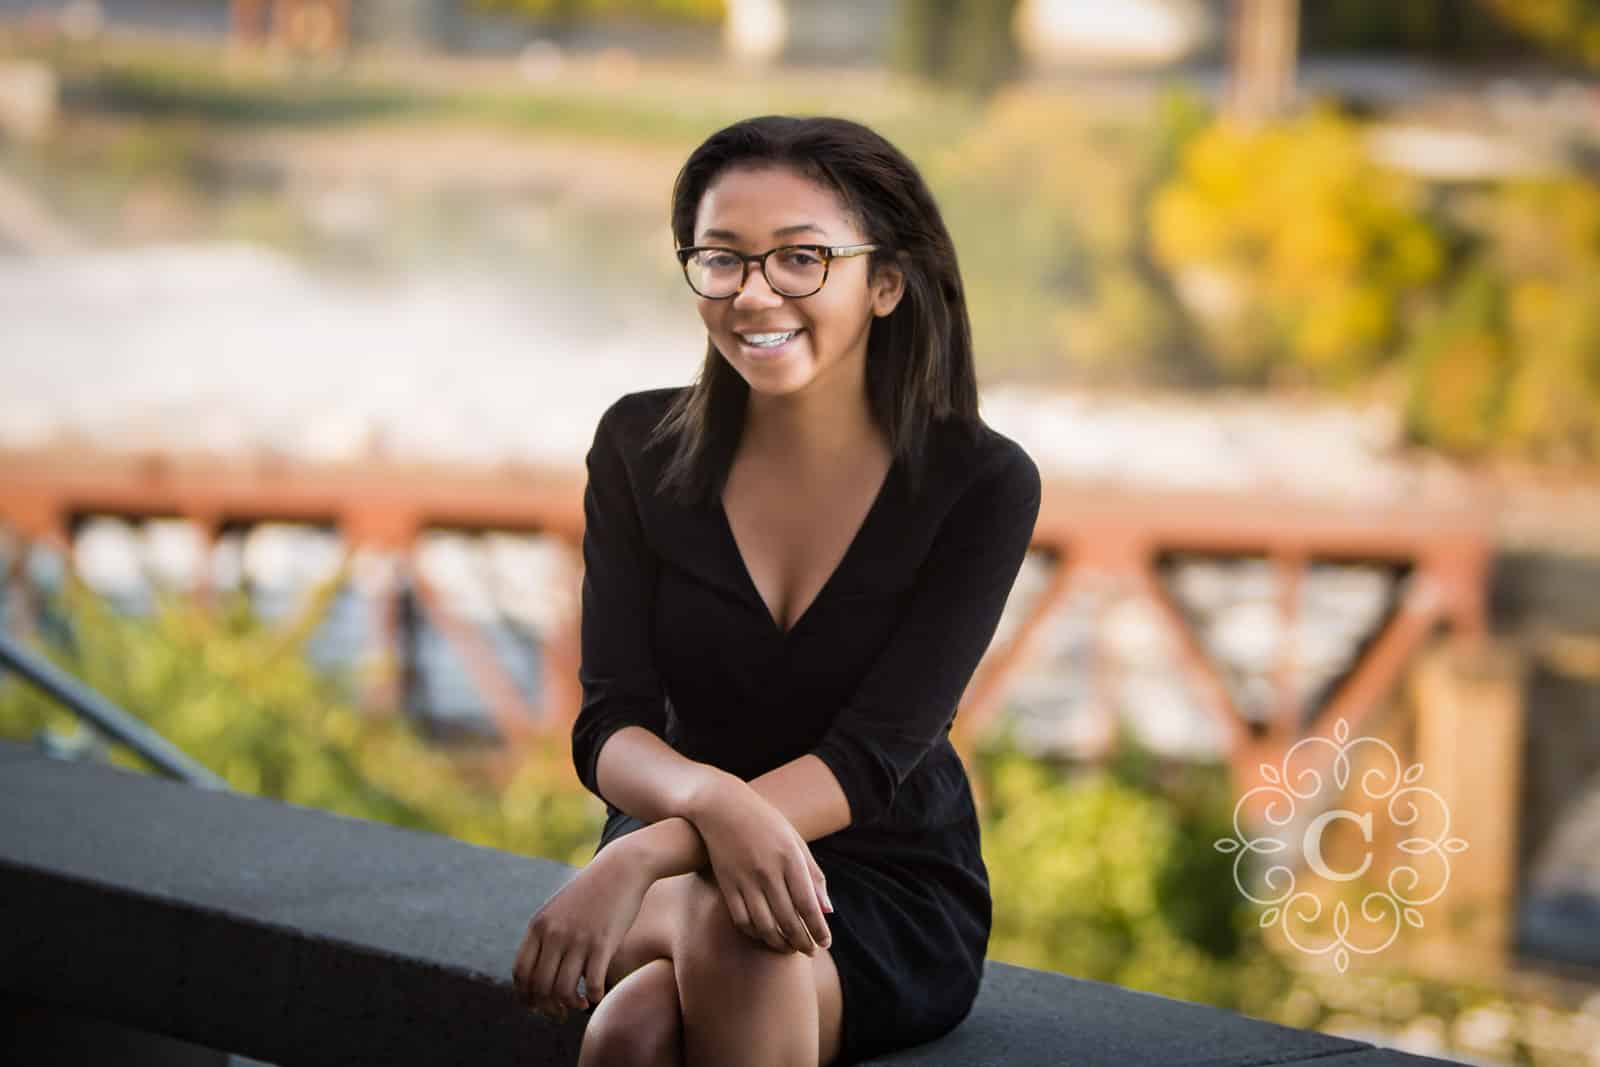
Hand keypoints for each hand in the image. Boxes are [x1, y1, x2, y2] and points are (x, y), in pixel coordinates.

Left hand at [511, 844, 652, 1022]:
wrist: (621, 868)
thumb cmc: (592, 892)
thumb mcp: (559, 909)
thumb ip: (546, 935)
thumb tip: (539, 970)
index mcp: (539, 926)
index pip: (521, 973)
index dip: (525, 996)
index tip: (536, 1006)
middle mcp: (554, 934)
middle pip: (540, 987)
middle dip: (547, 1008)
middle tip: (559, 1014)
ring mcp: (578, 939)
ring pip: (564, 991)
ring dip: (570, 1006)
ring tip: (579, 1004)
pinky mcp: (603, 943)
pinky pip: (592, 984)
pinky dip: (593, 997)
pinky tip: (597, 995)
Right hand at [689, 775, 832, 954]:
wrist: (721, 806)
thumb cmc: (765, 822)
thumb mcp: (795, 840)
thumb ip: (813, 875)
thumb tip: (828, 911)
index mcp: (790, 858)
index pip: (808, 905)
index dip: (819, 930)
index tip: (825, 944)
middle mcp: (768, 871)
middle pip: (789, 921)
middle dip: (802, 942)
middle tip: (810, 951)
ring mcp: (745, 879)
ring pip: (765, 926)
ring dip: (780, 944)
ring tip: (790, 949)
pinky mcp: (726, 885)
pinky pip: (742, 921)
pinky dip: (756, 935)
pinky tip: (766, 937)